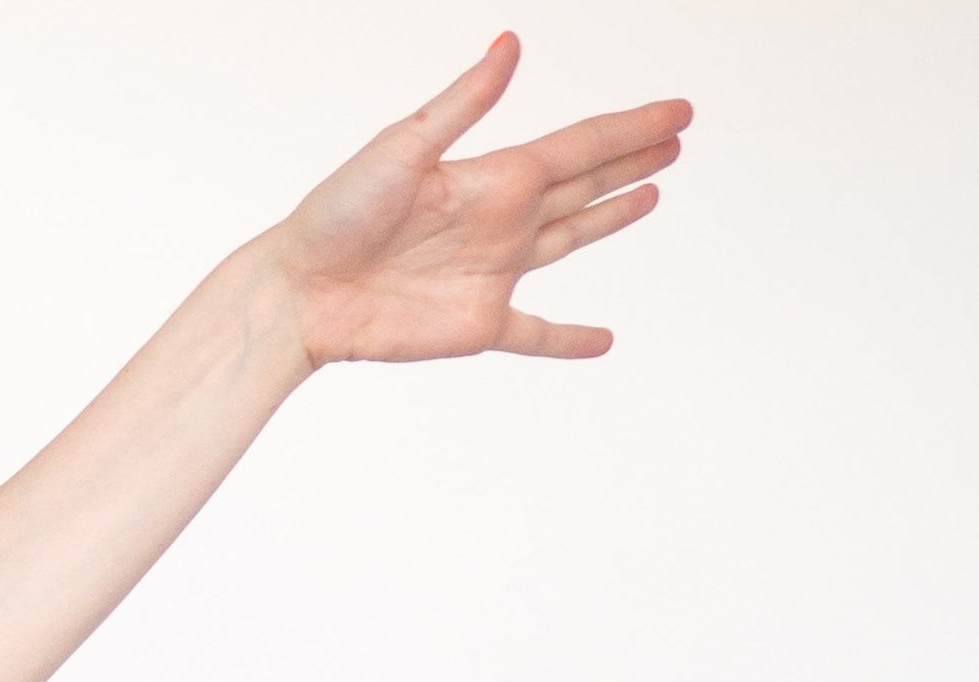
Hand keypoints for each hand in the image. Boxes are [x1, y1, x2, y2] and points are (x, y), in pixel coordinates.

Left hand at [268, 34, 691, 367]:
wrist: (297, 293)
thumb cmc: (336, 213)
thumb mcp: (402, 148)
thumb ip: (463, 103)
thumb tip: (510, 43)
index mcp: (495, 173)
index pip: (582, 143)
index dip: (633, 128)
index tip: (681, 111)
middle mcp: (503, 219)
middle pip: (586, 183)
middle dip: (631, 160)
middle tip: (678, 139)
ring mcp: (494, 273)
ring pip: (571, 240)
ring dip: (611, 218)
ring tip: (652, 194)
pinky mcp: (476, 325)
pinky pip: (535, 335)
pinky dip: (569, 340)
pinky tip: (603, 342)